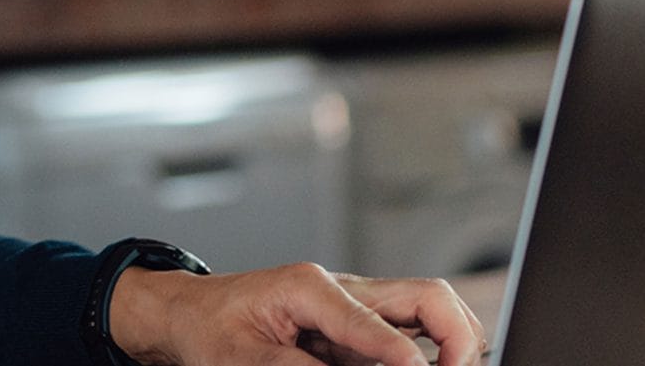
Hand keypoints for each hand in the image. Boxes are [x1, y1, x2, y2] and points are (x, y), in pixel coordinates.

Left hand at [106, 263, 487, 365]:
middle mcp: (342, 289)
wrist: (188, 314)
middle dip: (457, 335)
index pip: (377, 320)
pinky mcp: (354, 330)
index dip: (407, 358)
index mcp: (310, 287)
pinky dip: (430, 351)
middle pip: (426, 295)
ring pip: (427, 309)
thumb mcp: (243, 357)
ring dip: (452, 341)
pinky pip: (407, 333)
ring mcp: (353, 307)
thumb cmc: (208, 329)